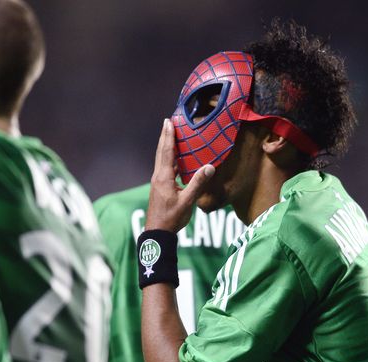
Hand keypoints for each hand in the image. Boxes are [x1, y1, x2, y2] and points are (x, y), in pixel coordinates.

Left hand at [145, 118, 215, 232]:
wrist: (157, 233)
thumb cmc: (172, 218)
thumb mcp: (187, 202)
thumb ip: (198, 183)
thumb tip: (209, 166)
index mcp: (163, 177)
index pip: (166, 152)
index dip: (168, 136)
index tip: (168, 121)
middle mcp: (158, 176)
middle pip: (161, 152)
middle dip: (165, 136)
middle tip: (168, 122)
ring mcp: (158, 182)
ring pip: (162, 159)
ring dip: (166, 146)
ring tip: (172, 135)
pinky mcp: (160, 187)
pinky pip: (165, 168)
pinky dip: (169, 158)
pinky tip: (176, 158)